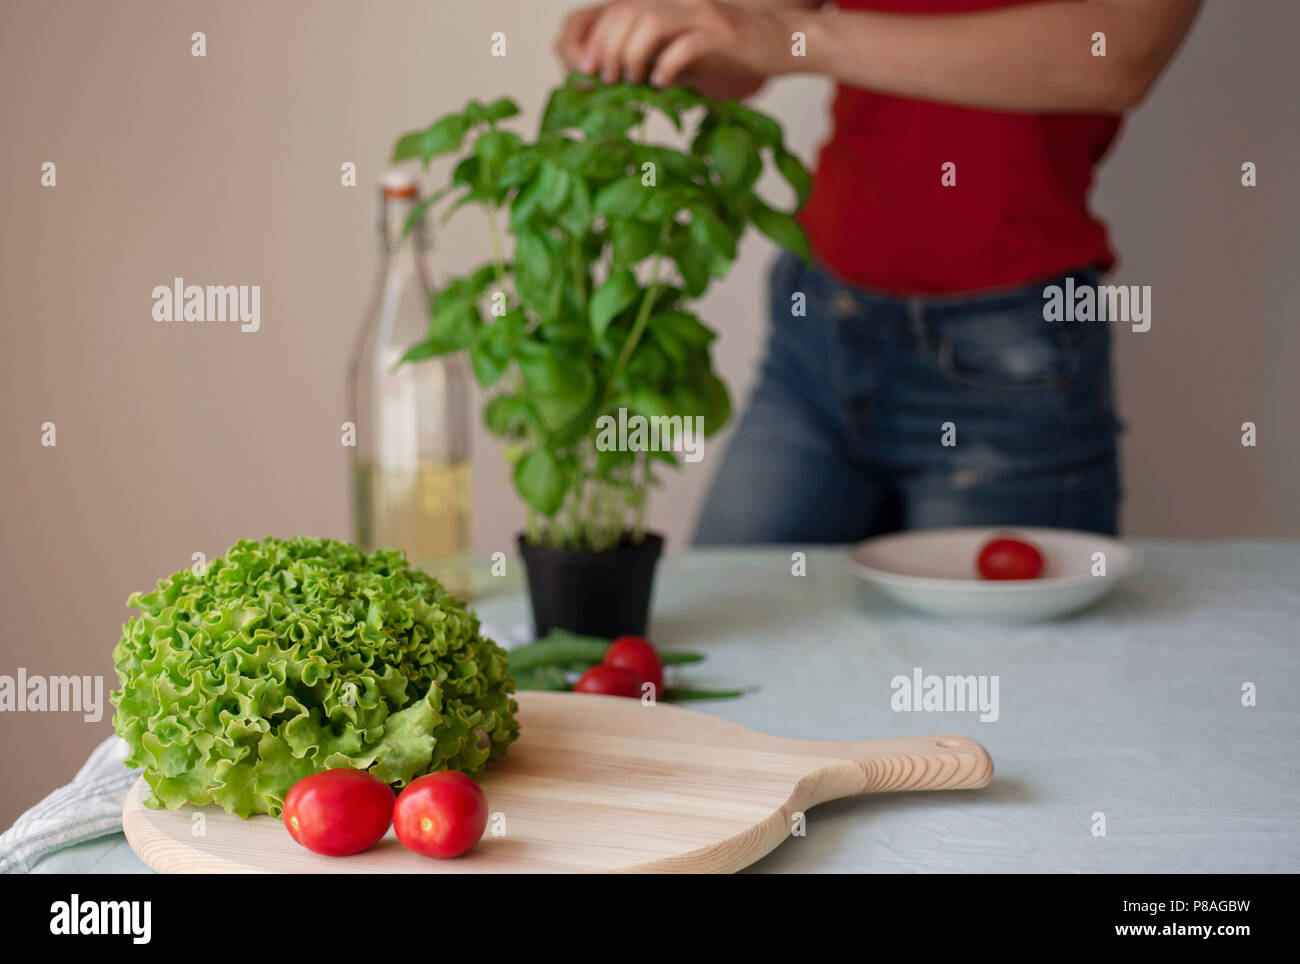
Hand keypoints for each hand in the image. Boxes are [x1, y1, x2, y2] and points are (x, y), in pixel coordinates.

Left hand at [556, 0, 789, 87]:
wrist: (783, 40)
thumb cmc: (732, 52)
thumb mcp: (684, 53)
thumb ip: (654, 59)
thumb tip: (616, 81)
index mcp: (666, 6)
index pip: (616, 10)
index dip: (596, 39)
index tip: (588, 70)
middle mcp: (679, 4)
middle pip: (626, 13)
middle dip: (608, 48)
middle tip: (608, 80)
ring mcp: (700, 15)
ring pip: (650, 22)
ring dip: (632, 54)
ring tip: (631, 81)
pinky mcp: (722, 33)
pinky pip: (686, 45)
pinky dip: (668, 65)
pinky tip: (663, 84)